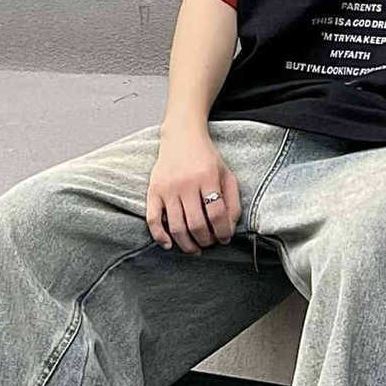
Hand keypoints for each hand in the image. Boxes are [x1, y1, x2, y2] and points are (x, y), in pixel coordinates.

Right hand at [146, 123, 241, 254]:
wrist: (182, 136)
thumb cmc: (207, 158)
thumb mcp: (226, 174)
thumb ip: (232, 201)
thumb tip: (229, 229)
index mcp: (207, 177)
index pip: (216, 214)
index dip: (222, 232)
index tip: (225, 238)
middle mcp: (186, 183)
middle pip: (196, 224)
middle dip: (206, 241)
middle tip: (210, 243)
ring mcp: (167, 188)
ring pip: (176, 226)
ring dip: (187, 244)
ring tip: (195, 249)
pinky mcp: (153, 191)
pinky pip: (153, 219)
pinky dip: (159, 236)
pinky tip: (169, 244)